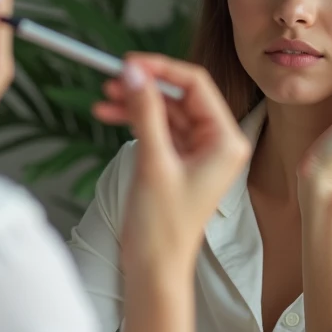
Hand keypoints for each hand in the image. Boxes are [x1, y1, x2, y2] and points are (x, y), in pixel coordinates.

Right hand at [93, 54, 250, 278]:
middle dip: (145, 86)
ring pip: (167, 111)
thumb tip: (133, 72)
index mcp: (226, 141)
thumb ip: (145, 112)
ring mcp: (200, 153)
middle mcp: (218, 143)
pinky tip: (110, 113)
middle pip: (181, 96)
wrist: (155, 269)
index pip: (196, 85)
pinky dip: (136, 120)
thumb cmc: (162, 226)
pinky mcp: (181, 162)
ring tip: (105, 97)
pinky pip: (159, 129)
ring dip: (137, 102)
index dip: (162, 68)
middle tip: (112, 79)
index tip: (129, 62)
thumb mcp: (153, 161)